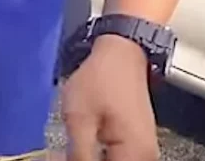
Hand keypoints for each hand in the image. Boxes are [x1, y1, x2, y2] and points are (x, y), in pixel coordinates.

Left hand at [61, 35, 159, 160]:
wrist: (122, 54)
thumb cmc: (101, 80)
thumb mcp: (79, 120)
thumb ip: (78, 156)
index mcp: (135, 155)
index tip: (60, 159)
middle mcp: (145, 157)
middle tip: (59, 156)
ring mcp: (142, 151)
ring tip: (65, 152)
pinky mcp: (136, 144)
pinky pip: (116, 159)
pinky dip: (96, 157)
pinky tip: (77, 149)